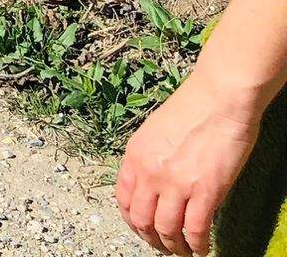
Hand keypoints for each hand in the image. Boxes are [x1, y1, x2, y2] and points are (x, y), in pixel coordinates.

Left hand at [116, 69, 264, 253]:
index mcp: (135, 156)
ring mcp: (177, 184)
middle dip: (150, 238)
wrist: (218, 100)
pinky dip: (197, 245)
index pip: (123, 200)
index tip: (141, 229)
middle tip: (161, 246)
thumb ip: (148, 159)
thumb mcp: (153, 133)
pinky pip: (195, 229)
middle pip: (141, 220)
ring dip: (172, 246)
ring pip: (166, 229)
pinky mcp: (206, 191)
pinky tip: (201, 249)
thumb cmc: (190, 109)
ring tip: (181, 251)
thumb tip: (150, 185)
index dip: (131, 221)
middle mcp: (150, 173)